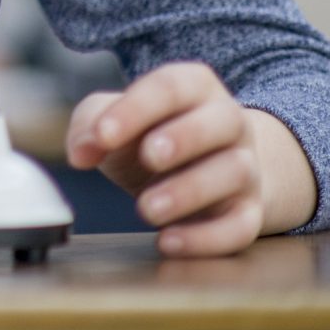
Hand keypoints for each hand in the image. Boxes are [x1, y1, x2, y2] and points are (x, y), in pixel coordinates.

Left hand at [66, 61, 316, 255]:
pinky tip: (168, 242)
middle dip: (184, 137)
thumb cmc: (150, 136)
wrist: (203, 173)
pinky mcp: (249, 213)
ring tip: (146, 209)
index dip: (136, 109)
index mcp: (194, 87)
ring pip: (235, 172)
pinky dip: (207, 239)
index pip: (170, 87)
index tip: (103, 135)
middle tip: (147, 157)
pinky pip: (242, 227)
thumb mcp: (115, 120)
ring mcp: (246, 168)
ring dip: (191, 191)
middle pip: (223, 120)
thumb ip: (91, 125)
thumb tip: (80, 153)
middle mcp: (229, 122)